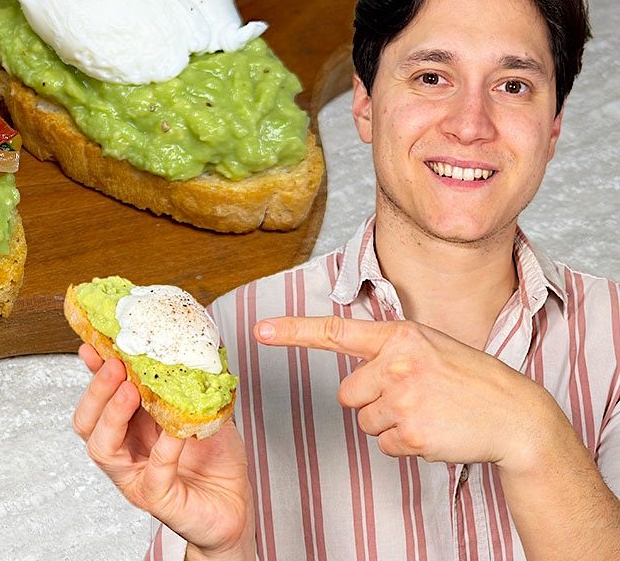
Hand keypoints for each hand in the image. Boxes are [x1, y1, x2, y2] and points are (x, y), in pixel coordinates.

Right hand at [72, 344, 254, 559]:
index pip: (100, 398)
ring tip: (129, 391)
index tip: (93, 346)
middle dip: (97, 391)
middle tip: (115, 366)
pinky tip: (175, 430)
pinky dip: (164, 447)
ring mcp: (136, 477)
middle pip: (88, 423)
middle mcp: (125, 452)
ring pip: (103, 448)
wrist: (234, 504)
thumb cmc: (215, 459)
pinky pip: (155, 471)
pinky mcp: (158, 498)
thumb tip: (184, 344)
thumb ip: (186, 384)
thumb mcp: (199, 410)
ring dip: (112, 415)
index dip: (93, 373)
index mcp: (130, 428)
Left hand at [255, 316, 560, 471]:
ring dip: (391, 424)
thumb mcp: (428, 346)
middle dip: (373, 401)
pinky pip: (385, 445)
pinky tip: (435, 430)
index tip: (260, 331)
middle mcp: (396, 363)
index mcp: (398, 336)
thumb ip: (387, 349)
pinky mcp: (412, 431)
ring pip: (365, 422)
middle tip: (413, 397)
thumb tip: (350, 369)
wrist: (515, 414)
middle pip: (348, 394)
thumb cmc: (468, 379)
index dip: (293, 331)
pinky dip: (406, 444)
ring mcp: (404, 398)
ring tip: (428, 412)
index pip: (335, 331)